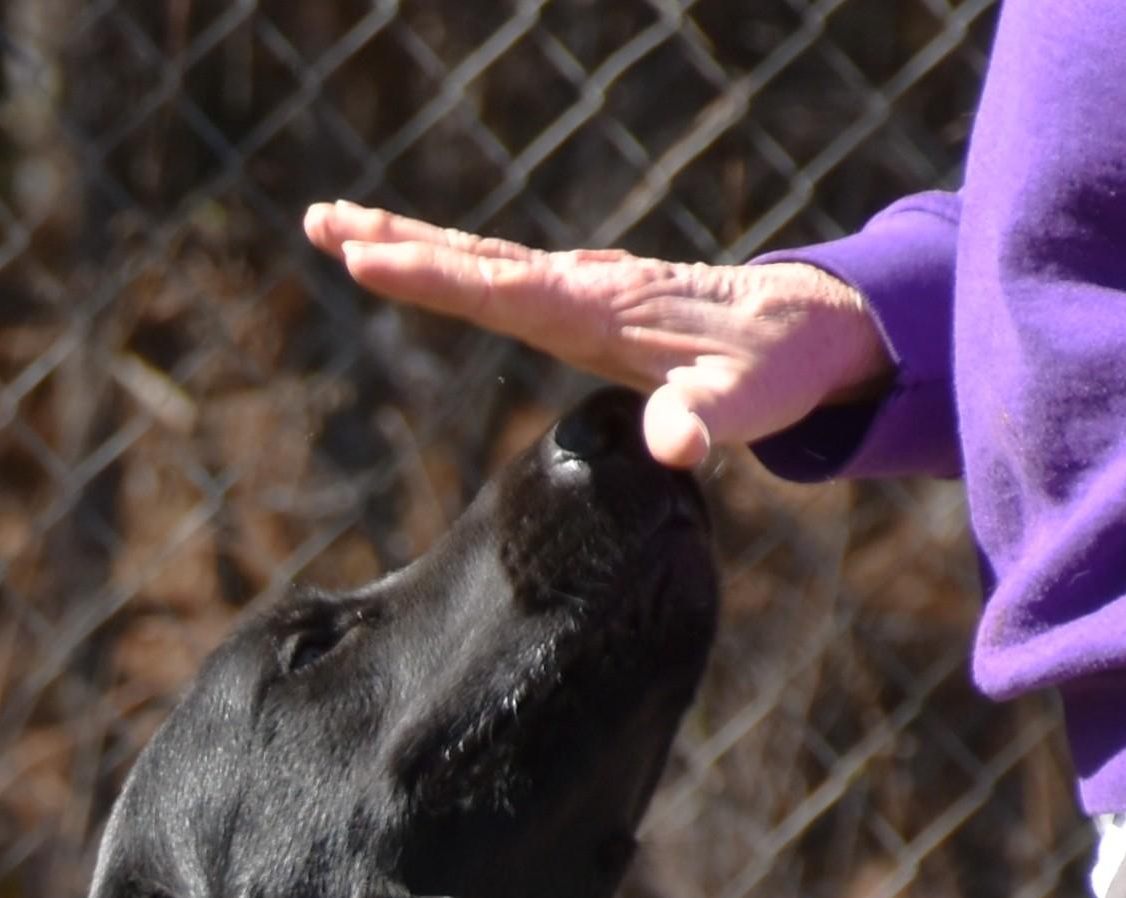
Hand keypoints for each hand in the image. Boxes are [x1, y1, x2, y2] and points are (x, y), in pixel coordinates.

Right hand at [302, 203, 888, 469]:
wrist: (806, 328)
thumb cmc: (772, 373)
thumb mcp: (744, 408)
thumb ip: (703, 425)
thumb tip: (674, 448)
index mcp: (595, 310)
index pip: (497, 290)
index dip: (429, 275)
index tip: (366, 258)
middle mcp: (577, 287)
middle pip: (469, 259)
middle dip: (393, 240)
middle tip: (320, 221)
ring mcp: (575, 288)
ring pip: (475, 258)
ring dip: (404, 241)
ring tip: (334, 226)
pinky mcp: (576, 298)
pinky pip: (493, 273)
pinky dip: (442, 260)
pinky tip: (410, 256)